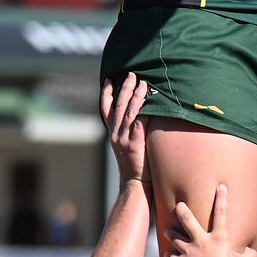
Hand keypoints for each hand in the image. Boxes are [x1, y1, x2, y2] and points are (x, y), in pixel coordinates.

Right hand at [100, 72, 149, 187]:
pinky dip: (144, 112)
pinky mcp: (135, 143)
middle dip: (125, 88)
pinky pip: (140, 123)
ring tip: (143, 83)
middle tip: (131, 74)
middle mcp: (115, 133)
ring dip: (136, 96)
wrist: (134, 182)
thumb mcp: (123, 143)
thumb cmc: (133, 162)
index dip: (106, 92)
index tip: (109, 78)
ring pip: (130, 111)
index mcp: (112, 132)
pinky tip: (150, 102)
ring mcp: (125, 138)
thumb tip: (134, 112)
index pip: (105, 108)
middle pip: (119, 105)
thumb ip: (126, 128)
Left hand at [163, 184, 256, 256]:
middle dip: (182, 210)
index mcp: (219, 239)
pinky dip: (170, 255)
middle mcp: (202, 241)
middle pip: (188, 220)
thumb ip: (248, 256)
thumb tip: (252, 251)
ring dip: (171, 233)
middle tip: (178, 204)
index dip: (222, 199)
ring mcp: (189, 251)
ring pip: (175, 237)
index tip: (220, 186)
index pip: (221, 214)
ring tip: (167, 230)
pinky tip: (168, 254)